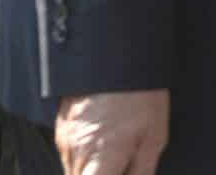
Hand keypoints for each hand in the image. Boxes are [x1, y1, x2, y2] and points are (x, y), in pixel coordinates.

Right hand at [55, 89, 169, 174]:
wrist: (115, 53)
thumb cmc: (139, 93)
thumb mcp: (154, 139)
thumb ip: (141, 172)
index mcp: (100, 156)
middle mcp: (75, 149)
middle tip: (119, 166)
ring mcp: (65, 136)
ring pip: (72, 172)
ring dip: (91, 173)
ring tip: (114, 161)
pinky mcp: (61, 125)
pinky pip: (69, 155)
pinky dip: (84, 162)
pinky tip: (103, 152)